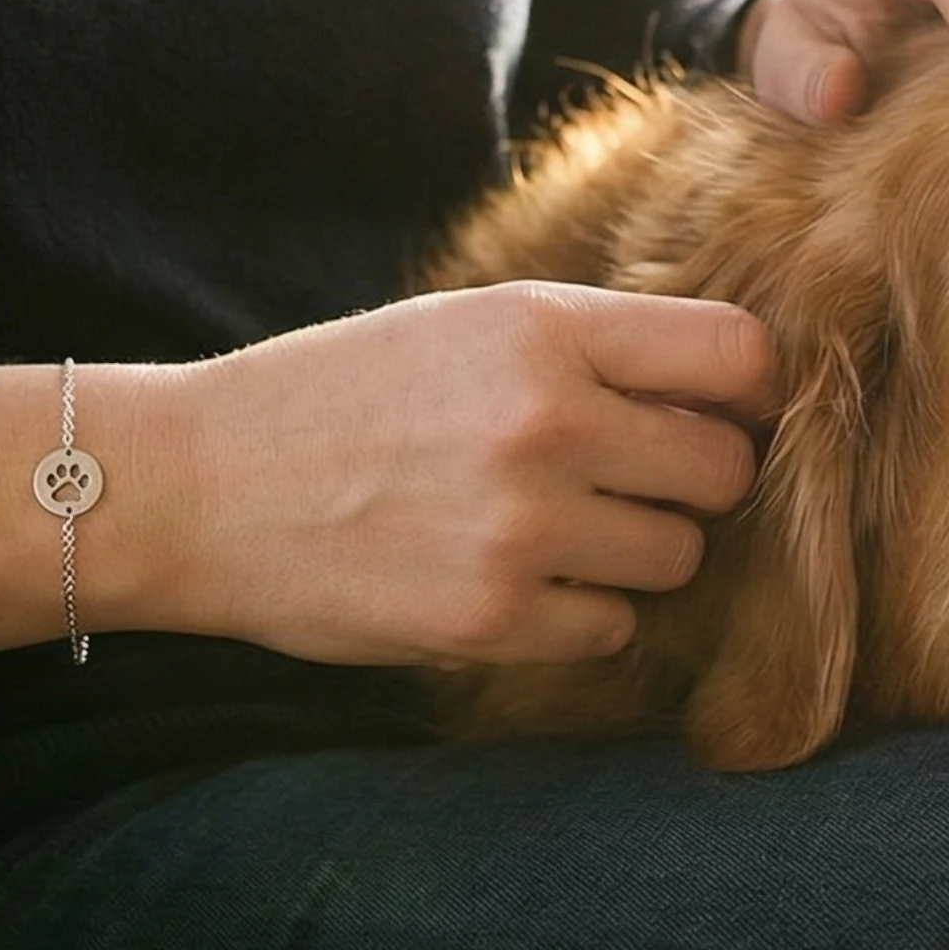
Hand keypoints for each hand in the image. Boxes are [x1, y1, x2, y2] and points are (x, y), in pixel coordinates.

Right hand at [164, 284, 777, 668]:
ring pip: (679, 556)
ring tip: (561, 527)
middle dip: (694, 478)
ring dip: (640, 549)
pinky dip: (582, 612)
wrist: (198, 485)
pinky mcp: (492, 621)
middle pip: (726, 469)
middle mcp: (547, 423)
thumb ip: (598, 347)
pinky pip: (614, 626)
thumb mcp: (469, 324)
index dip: (751, 391)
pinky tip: (517, 579)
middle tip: (633, 478)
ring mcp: (522, 530)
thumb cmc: (345, 393)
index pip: (739, 358)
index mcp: (544, 330)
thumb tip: (736, 390)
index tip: (728, 411)